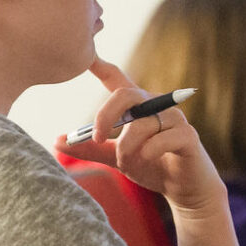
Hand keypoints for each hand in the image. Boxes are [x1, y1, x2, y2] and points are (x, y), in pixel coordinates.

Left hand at [55, 59, 226, 212]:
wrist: (185, 190)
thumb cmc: (151, 166)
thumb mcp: (116, 157)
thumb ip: (90, 149)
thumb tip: (58, 141)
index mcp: (136, 106)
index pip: (117, 79)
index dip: (100, 66)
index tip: (87, 56)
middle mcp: (155, 106)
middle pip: (126, 94)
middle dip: (105, 115)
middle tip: (96, 138)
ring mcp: (174, 118)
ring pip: (141, 124)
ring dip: (126, 147)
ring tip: (125, 163)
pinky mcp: (188, 136)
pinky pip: (163, 139)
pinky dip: (148, 152)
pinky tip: (145, 160)